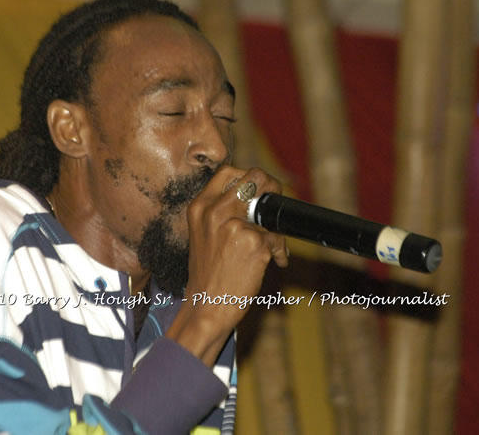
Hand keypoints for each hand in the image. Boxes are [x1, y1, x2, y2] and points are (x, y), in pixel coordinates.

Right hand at [165, 166, 287, 365]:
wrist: (206, 306)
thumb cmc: (207, 274)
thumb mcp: (203, 235)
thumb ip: (221, 213)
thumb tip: (253, 197)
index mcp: (200, 207)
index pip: (228, 172)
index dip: (248, 176)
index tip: (258, 188)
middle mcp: (215, 212)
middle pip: (255, 177)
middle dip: (272, 187)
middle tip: (276, 199)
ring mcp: (234, 226)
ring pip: (269, 213)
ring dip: (275, 230)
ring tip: (272, 247)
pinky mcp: (254, 243)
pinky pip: (277, 239)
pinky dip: (279, 252)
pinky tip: (273, 263)